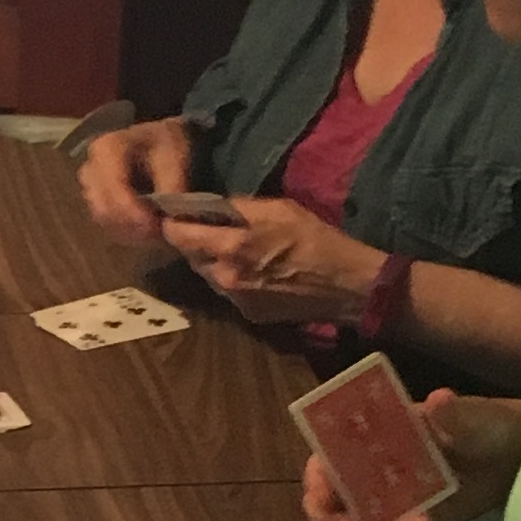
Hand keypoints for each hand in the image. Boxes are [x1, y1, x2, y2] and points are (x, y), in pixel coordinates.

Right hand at [77, 117, 198, 247]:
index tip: (157, 225)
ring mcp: (88, 185)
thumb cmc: (164, 144)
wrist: (156, 140)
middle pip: (103, 209)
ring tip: (154, 230)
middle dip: (132, 225)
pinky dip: (124, 230)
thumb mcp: (174, 157)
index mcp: (107, 149)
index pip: (114, 188)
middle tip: (159, 232)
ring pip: (102, 219)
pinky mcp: (92, 200)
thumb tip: (169, 219)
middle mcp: (90, 168)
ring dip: (129, 230)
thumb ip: (172, 186)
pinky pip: (104, 223)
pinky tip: (144, 228)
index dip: (134, 212)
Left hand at [152, 193, 382, 328]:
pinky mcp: (247, 314)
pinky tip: (253, 270)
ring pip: (207, 275)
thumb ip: (238, 207)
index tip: (179, 214)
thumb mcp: (278, 208)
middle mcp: (224, 277)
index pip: (177, 235)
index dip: (174, 223)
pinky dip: (231, 278)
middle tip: (211, 228)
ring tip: (234, 248)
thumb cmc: (316, 239)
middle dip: (195, 242)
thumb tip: (210, 206)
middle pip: (190, 256)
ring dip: (212, 261)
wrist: (346, 285)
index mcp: (230, 247)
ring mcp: (234, 300)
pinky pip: (226, 291)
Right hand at [302, 386, 520, 520]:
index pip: (330, 455)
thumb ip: (450, 414)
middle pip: (334, 495)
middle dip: (328, 515)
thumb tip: (438, 400)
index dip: (319, 474)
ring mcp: (395, 500)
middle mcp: (376, 470)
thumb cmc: (485, 425)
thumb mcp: (469, 416)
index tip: (322, 492)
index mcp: (376, 437)